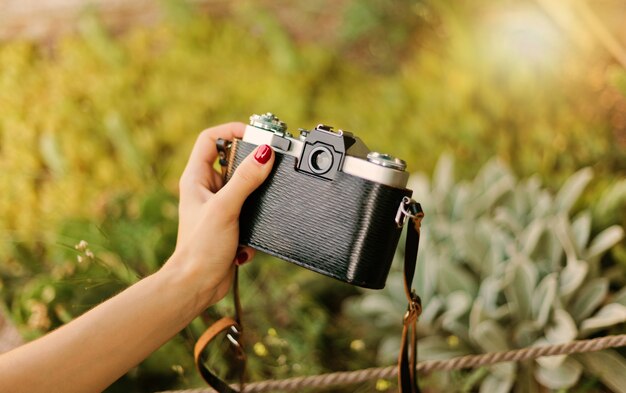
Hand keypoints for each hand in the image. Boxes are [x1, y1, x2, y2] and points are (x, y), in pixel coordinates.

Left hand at [163, 122, 274, 306]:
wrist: (196, 286)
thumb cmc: (200, 248)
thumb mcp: (226, 208)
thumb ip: (246, 180)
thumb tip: (264, 153)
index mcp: (196, 178)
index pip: (210, 139)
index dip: (231, 130)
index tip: (256, 133)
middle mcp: (206, 189)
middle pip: (231, 160)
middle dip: (251, 164)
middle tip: (270, 161)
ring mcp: (218, 206)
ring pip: (244, 187)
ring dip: (255, 196)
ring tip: (258, 206)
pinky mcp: (230, 224)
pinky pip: (249, 210)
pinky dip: (253, 222)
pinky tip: (244, 241)